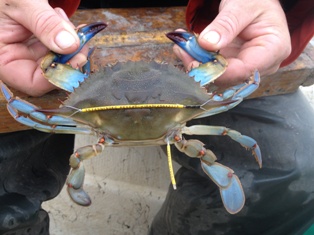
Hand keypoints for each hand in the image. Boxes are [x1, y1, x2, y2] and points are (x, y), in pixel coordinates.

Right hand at [0, 0, 84, 95]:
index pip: (33, 83)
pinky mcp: (42, 42)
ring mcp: (32, 51)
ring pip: (61, 59)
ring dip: (71, 43)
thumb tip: (69, 45)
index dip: (58, 76)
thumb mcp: (23, 4)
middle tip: (81, 38)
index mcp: (4, 58)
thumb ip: (45, 24)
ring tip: (62, 18)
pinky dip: (68, 34)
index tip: (78, 59)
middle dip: (70, 57)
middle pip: (52, 73)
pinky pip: (62, 47)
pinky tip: (60, 17)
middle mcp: (18, 59)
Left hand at [175, 0, 290, 86]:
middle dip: (202, 67)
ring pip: (218, 76)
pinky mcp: (233, 66)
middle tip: (182, 50)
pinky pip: (214, 69)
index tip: (194, 63)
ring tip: (182, 47)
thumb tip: (207, 44)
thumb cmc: (256, 1)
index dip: (218, 71)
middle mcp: (262, 65)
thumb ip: (226, 24)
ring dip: (197, 64)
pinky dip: (198, 60)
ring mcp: (246, 67)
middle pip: (229, 77)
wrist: (256, 2)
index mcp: (274, 49)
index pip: (245, 71)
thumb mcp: (242, 6)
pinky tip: (186, 48)